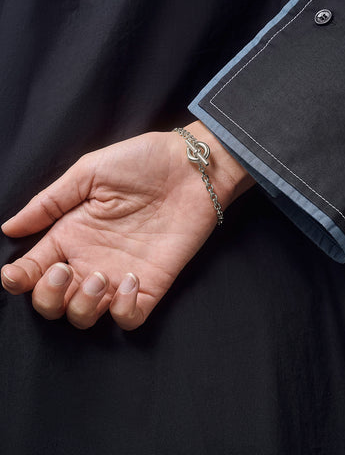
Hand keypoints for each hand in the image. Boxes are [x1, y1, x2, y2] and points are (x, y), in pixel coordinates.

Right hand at [0, 121, 253, 329]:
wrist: (191, 167)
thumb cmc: (141, 162)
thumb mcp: (89, 172)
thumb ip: (49, 202)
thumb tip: (8, 228)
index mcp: (72, 234)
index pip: (33, 269)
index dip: (18, 280)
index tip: (15, 275)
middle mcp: (91, 260)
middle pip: (53, 303)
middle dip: (48, 298)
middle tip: (64, 271)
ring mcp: (120, 276)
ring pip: (85, 318)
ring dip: (83, 306)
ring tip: (101, 276)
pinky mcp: (152, 285)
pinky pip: (129, 319)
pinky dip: (123, 311)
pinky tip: (131, 280)